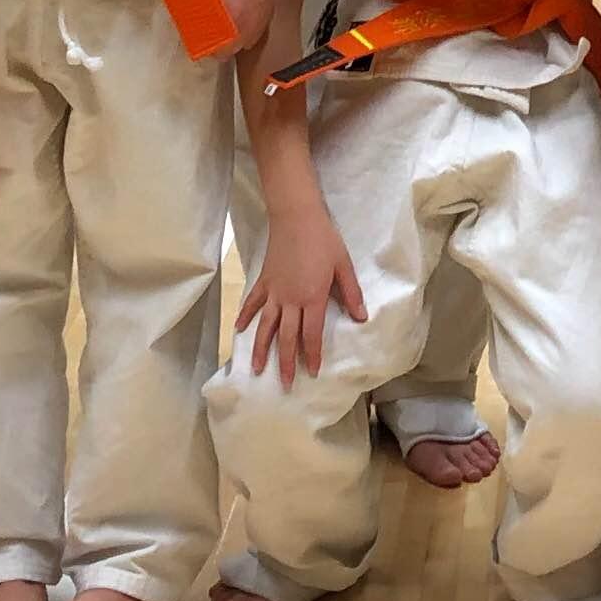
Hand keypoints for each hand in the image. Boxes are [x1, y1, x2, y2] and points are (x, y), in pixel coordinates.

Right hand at [237, 203, 367, 378]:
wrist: (296, 216)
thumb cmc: (323, 239)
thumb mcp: (343, 265)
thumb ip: (351, 293)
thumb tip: (361, 317)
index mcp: (312, 298)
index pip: (312, 335)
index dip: (312, 355)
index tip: (312, 373)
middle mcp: (290, 300)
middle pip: (287, 337)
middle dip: (287, 362)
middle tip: (285, 384)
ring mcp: (273, 291)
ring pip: (265, 326)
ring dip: (261, 349)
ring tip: (256, 369)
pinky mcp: (263, 280)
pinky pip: (252, 303)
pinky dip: (245, 316)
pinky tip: (239, 330)